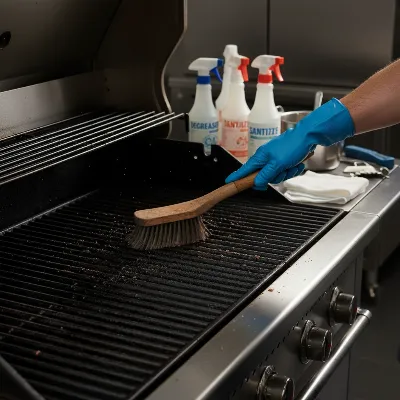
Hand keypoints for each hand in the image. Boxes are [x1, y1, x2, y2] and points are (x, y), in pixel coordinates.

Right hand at [226, 98, 354, 188]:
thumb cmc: (292, 145)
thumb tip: (256, 183)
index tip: (228, 182)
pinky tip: (298, 164)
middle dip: (275, 177)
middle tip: (282, 171)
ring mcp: (275, 160)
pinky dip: (293, 170)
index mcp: (260, 157)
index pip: (244, 170)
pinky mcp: (284, 160)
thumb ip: (265, 175)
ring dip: (287, 173)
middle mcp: (266, 158)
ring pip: (276, 176)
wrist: (309, 136)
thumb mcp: (277, 164)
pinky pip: (286, 172)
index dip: (237, 177)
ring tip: (293, 165)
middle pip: (263, 177)